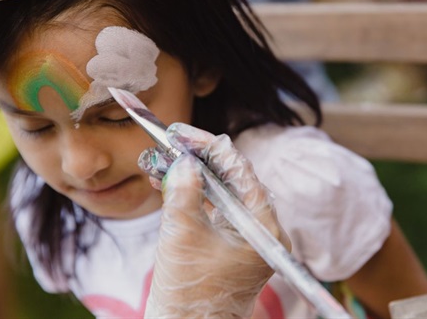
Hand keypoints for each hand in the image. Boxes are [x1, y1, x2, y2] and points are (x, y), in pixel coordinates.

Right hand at [141, 123, 289, 317]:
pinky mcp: (228, 241)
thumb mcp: (183, 234)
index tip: (184, 133)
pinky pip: (212, 207)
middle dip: (199, 158)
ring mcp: (245, 234)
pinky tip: (167, 180)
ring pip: (219, 190)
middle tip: (173, 141)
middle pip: (232, 178)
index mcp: (263, 227)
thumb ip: (183, 191)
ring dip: (191, 174)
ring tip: (163, 158)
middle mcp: (260, 228)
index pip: (241, 171)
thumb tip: (184, 160)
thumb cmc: (189, 293)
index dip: (211, 147)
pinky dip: (191, 193)